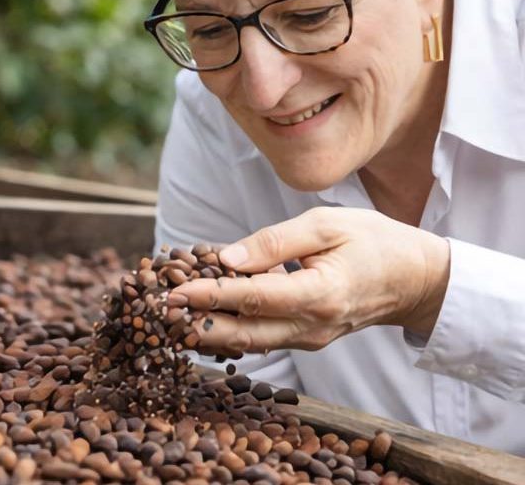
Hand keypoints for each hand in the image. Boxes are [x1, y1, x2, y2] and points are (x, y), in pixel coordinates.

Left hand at [167, 207, 450, 355]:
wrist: (415, 279)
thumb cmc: (373, 242)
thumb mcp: (326, 225)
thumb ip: (275, 242)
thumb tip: (225, 258)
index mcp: (320, 294)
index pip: (252, 298)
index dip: (207, 296)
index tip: (170, 292)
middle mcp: (312, 326)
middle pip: (241, 335)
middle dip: (194, 325)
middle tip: (155, 314)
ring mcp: (309, 339)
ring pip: (247, 344)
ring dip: (205, 333)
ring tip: (167, 319)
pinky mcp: (305, 340)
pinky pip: (260, 340)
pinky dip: (228, 331)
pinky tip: (200, 318)